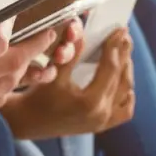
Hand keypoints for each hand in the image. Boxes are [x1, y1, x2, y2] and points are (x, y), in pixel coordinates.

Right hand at [1, 29, 134, 140]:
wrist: (28, 122)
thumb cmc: (38, 97)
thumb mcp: (53, 73)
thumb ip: (70, 54)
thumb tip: (81, 31)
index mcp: (90, 101)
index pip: (110, 68)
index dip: (115, 46)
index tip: (119, 29)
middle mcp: (101, 114)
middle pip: (121, 77)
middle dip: (124, 54)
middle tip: (125, 35)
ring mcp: (103, 122)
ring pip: (126, 91)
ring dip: (127, 70)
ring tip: (124, 51)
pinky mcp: (101, 126)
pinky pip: (124, 111)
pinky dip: (127, 94)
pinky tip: (126, 82)